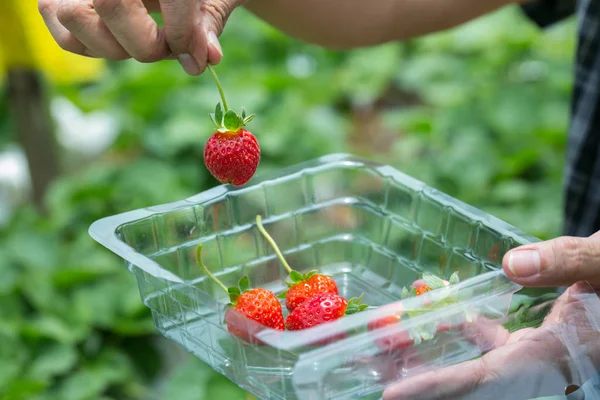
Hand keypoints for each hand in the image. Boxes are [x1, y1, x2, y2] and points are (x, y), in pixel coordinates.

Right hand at [38, 0, 244, 74]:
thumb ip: (207, 22)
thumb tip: (208, 59)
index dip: (184, 36)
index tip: (197, 60)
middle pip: (111, 6)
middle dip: (146, 44)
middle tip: (167, 46)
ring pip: (73, 17)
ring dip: (114, 48)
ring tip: (143, 40)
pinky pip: (65, 35)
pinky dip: (94, 48)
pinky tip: (122, 41)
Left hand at [383, 232, 599, 399]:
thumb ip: (570, 263)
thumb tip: (513, 265)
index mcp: (560, 355)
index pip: (490, 380)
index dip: (441, 388)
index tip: (394, 396)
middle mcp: (542, 365)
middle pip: (472, 385)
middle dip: (424, 385)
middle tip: (375, 382)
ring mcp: (534, 357)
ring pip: (475, 366)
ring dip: (433, 359)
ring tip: (385, 352)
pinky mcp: (531, 344)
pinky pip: (487, 345)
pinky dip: (458, 332)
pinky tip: (434, 314)